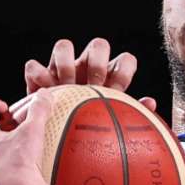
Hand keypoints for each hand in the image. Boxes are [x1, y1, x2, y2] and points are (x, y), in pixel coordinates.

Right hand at [14, 39, 157, 124]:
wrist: (54, 138)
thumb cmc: (87, 129)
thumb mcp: (107, 123)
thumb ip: (130, 113)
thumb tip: (150, 103)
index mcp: (109, 77)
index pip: (125, 60)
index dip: (124, 70)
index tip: (118, 90)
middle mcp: (86, 67)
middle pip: (98, 45)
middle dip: (97, 63)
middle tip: (93, 86)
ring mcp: (61, 69)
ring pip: (63, 46)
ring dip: (65, 65)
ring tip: (66, 86)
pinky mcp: (38, 77)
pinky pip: (34, 66)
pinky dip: (38, 76)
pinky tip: (45, 92)